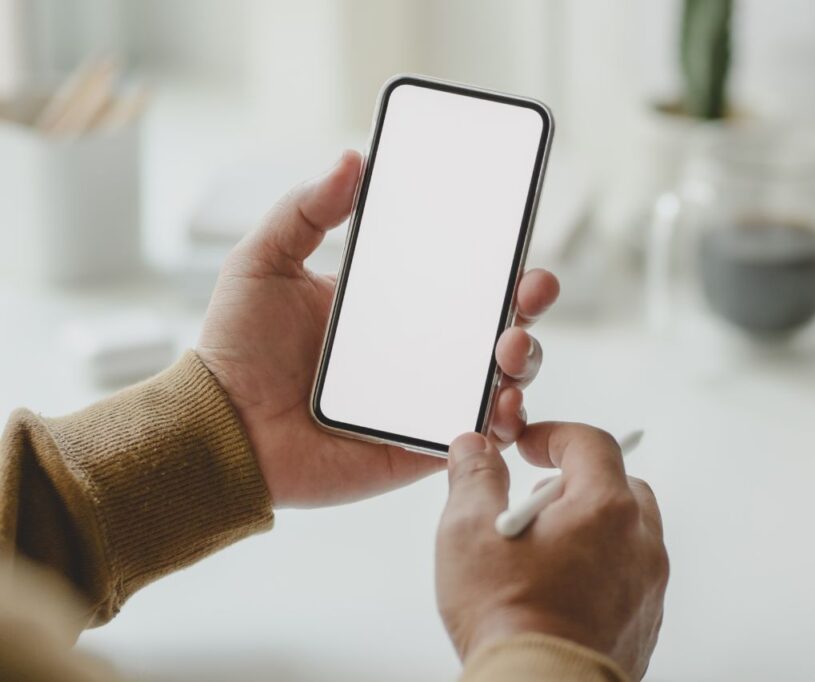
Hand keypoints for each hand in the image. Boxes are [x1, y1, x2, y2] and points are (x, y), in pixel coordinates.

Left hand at [197, 151, 559, 506]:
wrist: (220, 429)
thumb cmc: (237, 349)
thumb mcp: (263, 263)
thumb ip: (304, 209)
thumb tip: (352, 159)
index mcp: (392, 304)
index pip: (460, 276)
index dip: (497, 257)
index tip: (517, 236)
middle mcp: (418, 348)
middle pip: (495, 322)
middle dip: (529, 303)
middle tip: (532, 288)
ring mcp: (424, 398)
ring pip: (499, 377)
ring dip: (523, 358)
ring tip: (509, 349)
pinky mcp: (420, 445)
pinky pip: (477, 434)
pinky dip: (503, 422)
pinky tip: (501, 405)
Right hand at [436, 423, 668, 679]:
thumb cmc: (511, 620)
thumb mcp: (468, 532)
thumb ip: (474, 478)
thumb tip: (474, 451)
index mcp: (605, 509)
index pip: (591, 443)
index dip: (555, 436)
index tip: (530, 445)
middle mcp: (639, 544)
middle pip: (619, 486)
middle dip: (577, 484)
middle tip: (535, 504)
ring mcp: (647, 586)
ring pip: (628, 533)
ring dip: (591, 528)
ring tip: (542, 553)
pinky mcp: (644, 623)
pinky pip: (630, 576)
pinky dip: (602, 569)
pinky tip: (559, 590)